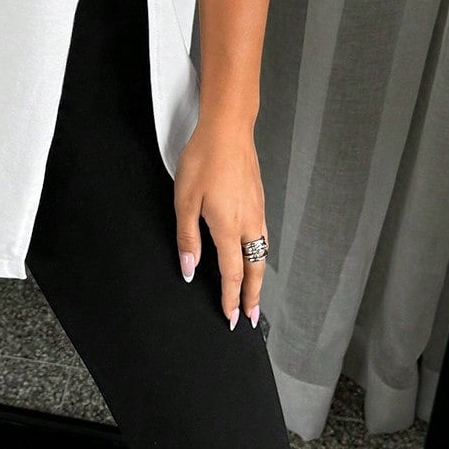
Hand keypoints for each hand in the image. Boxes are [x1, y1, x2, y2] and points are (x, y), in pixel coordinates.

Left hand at [173, 115, 266, 327]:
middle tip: (250, 317)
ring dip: (259, 279)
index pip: (232, 273)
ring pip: (262, 254)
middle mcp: (249, 223)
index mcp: (229, 227)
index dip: (231, 298)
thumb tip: (190, 269)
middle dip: (253, 297)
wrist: (228, 130)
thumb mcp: (185, 200)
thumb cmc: (203, 160)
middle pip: (255, 270)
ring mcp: (257, 211)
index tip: (231, 317)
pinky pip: (263, 238)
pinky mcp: (259, 201)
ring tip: (254, 295)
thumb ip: (188, 238)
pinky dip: (260, 257)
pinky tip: (255, 257)